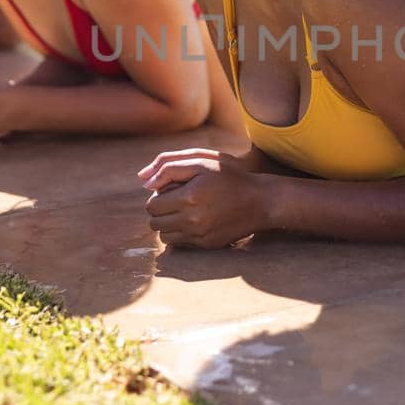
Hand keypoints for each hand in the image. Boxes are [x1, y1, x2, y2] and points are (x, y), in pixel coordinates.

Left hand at [137, 148, 266, 248]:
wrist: (260, 201)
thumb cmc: (230, 175)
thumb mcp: (202, 160)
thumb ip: (169, 166)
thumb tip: (143, 181)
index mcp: (189, 197)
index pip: (151, 205)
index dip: (157, 195)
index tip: (172, 189)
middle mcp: (192, 220)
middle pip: (154, 222)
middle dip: (160, 210)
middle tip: (177, 199)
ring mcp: (200, 235)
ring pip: (164, 236)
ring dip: (167, 224)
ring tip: (183, 211)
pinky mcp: (207, 245)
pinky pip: (179, 244)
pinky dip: (180, 233)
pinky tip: (193, 220)